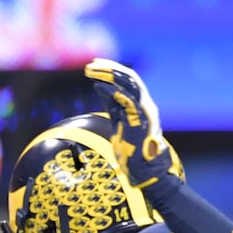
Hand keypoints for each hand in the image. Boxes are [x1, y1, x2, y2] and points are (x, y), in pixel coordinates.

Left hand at [85, 58, 174, 187]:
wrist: (141, 168)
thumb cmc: (129, 147)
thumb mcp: (117, 120)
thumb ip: (112, 103)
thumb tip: (99, 86)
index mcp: (138, 103)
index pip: (126, 79)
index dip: (111, 70)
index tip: (93, 65)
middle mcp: (143, 104)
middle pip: (128, 78)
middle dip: (109, 68)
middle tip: (89, 65)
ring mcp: (143, 111)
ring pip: (128, 85)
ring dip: (108, 76)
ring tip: (91, 71)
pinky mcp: (139, 120)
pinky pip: (126, 101)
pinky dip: (112, 92)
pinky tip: (98, 87)